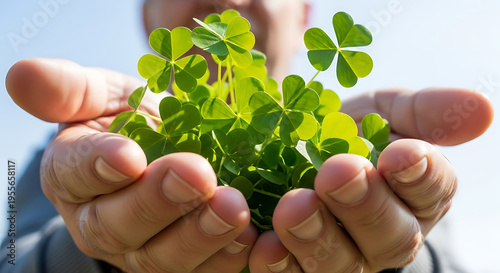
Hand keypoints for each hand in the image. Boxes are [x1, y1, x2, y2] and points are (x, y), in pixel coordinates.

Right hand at [6, 58, 257, 271]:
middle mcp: (101, 222)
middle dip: (159, 201)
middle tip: (197, 174)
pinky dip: (227, 255)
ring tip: (232, 207)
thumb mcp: (104, 96)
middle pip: (119, 224)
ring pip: (163, 256)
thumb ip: (71, 90)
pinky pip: (202, 270)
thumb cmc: (130, 121)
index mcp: (73, 176)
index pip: (74, 174)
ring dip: (200, 234)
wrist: (171, 148)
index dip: (99, 165)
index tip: (129, 154)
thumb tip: (21, 73)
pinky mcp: (183, 261)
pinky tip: (251, 236)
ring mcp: (142, 249)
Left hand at [248, 89, 493, 271]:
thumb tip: (483, 108)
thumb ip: (423, 112)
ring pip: (338, 264)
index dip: (420, 176)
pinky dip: (275, 263)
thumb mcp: (383, 111)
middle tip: (339, 172)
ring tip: (294, 205)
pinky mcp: (294, 266)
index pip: (430, 192)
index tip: (402, 152)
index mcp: (414, 197)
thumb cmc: (347, 131)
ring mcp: (339, 257)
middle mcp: (382, 237)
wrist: (292, 145)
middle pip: (388, 238)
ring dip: (316, 237)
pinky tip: (261, 244)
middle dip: (365, 206)